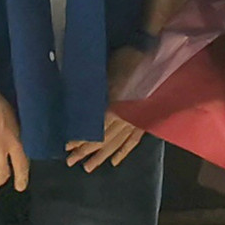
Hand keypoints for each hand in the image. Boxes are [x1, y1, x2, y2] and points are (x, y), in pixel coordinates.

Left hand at [67, 48, 148, 172]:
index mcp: (115, 105)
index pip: (94, 128)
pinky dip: (124, 152)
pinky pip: (134, 141)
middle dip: (86, 151)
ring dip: (102, 155)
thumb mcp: (111, 73)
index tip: (67, 146)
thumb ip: (101, 92)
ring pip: (116, 143)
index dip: (80, 138)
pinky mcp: (146, 122)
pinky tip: (115, 162)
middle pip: (103, 139)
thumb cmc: (131, 59)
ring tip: (88, 167)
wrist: (157, 58)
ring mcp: (136, 121)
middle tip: (70, 162)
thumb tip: (81, 107)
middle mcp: (124, 117)